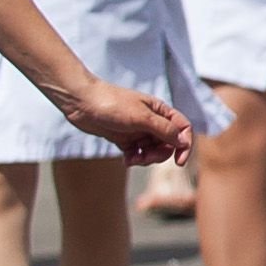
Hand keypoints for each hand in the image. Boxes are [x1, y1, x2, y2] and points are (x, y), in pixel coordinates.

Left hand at [50, 77, 193, 164]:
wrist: (81, 103)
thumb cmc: (112, 104)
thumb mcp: (142, 117)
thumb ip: (164, 130)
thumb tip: (183, 141)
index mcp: (160, 111)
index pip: (183, 129)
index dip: (185, 145)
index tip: (179, 162)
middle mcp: (151, 121)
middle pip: (168, 144)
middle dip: (159, 155)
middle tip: (145, 158)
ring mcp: (138, 130)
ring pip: (152, 150)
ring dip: (146, 159)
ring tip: (132, 160)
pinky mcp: (124, 138)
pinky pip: (137, 153)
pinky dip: (134, 159)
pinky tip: (126, 160)